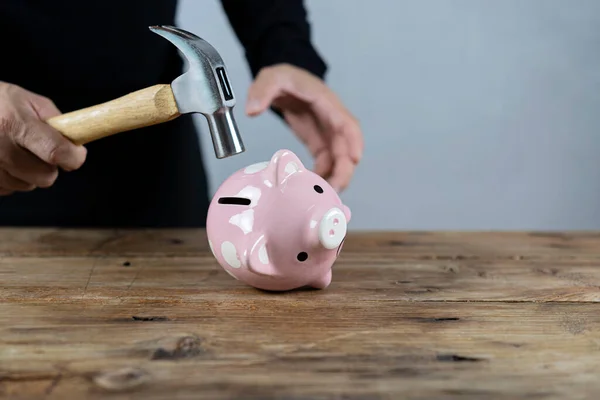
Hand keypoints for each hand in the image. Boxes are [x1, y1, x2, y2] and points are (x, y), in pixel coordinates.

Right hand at [0, 82, 85, 195]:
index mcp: (16, 124)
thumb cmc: (1, 103)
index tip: (76, 155)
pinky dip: (12, 178)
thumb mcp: (30, 101)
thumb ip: (57, 122)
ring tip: (18, 152)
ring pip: (28, 185)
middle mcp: (0, 147)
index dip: (73, 157)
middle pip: (45, 176)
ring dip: (30, 173)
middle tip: (43, 151)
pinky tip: (4, 160)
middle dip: (51, 166)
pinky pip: (9, 189)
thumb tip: (76, 144)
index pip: (56, 152)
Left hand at [245, 64, 362, 191]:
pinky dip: (322, 176)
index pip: (346, 122)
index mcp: (325, 102)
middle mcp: (331, 119)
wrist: (284, 82)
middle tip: (334, 190)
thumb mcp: (272, 77)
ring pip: (338, 159)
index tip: (354, 159)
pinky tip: (311, 190)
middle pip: (346, 147)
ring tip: (323, 197)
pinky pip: (326, 162)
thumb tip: (252, 110)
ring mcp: (326, 132)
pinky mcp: (319, 143)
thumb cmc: (284, 77)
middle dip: (344, 169)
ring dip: (334, 178)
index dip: (353, 141)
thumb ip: (262, 90)